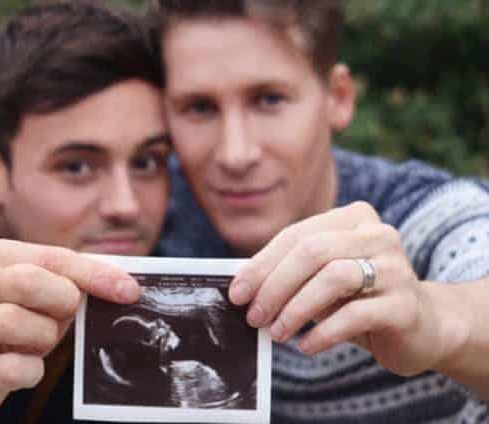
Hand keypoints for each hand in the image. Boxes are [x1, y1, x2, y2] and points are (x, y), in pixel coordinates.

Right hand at [0, 239, 140, 420]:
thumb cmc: (12, 318)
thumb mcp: (39, 290)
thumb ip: (74, 278)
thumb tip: (126, 286)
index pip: (48, 255)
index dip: (93, 274)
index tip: (128, 290)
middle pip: (24, 281)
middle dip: (61, 299)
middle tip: (68, 313)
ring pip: (12, 321)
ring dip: (44, 336)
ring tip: (39, 340)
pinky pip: (10, 368)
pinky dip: (31, 369)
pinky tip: (27, 366)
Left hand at [230, 202, 457, 376]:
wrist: (422, 326)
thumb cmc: (359, 298)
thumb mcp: (322, 279)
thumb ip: (290, 273)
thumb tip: (242, 286)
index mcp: (353, 219)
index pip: (296, 236)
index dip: (261, 265)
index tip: (237, 293)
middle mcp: (377, 234)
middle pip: (312, 251)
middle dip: (274, 285)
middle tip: (253, 316)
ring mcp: (396, 267)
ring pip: (333, 278)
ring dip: (296, 308)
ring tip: (276, 332)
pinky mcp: (406, 304)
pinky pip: (356, 314)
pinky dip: (323, 332)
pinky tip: (306, 346)